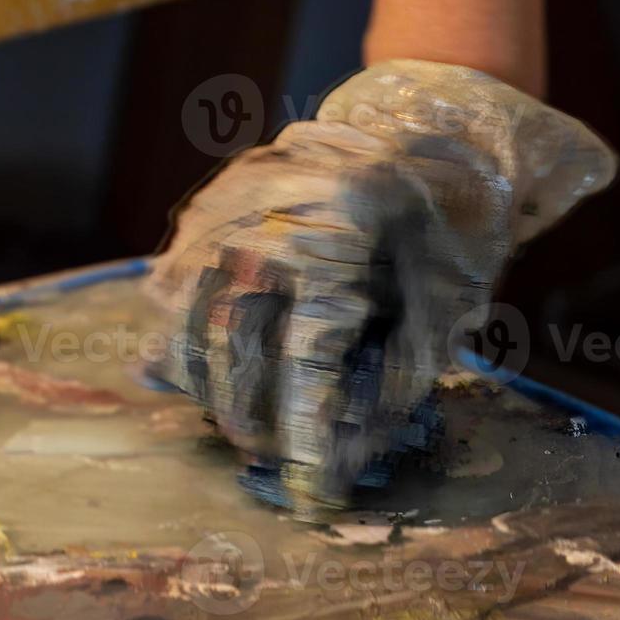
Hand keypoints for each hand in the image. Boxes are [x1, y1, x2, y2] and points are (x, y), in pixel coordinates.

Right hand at [146, 59, 615, 511]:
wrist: (419, 128)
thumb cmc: (446, 232)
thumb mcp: (439, 316)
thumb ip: (386, 391)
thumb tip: (330, 464)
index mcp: (341, 234)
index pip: (303, 361)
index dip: (305, 436)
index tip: (311, 491)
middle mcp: (266, 214)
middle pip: (231, 348)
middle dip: (252, 420)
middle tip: (276, 457)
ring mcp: (223, 206)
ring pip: (188, 326)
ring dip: (213, 391)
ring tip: (250, 421)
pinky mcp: (202, 210)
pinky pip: (172, 295)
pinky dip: (189, 346)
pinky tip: (216, 375)